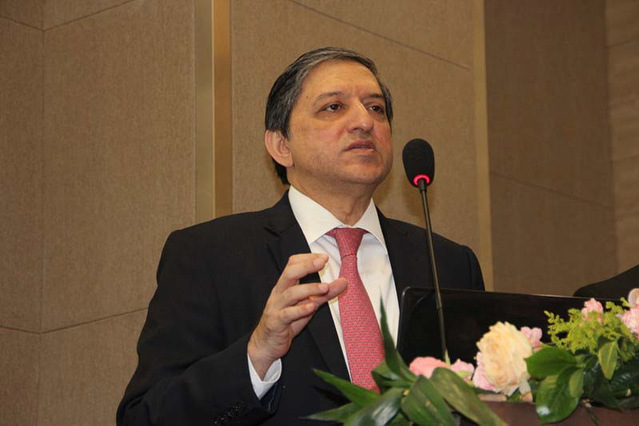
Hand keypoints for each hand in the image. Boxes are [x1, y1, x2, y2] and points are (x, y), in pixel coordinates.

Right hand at [248, 253, 346, 378]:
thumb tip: (345, 281)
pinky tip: (311, 307)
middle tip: (322, 262)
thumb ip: (325, 293)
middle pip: (289, 273)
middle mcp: (279, 293)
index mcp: (285, 285)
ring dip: (309, 289)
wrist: (266, 344)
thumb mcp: (309, 304)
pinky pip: (287, 314)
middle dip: (306, 266)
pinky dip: (300, 310)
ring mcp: (277, 307)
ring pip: (290, 294)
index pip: (293, 264)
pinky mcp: (277, 322)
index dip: (308, 258)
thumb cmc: (288, 321)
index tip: (324, 257)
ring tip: (325, 287)